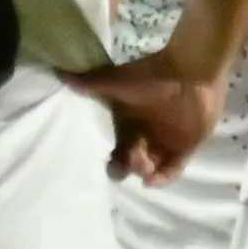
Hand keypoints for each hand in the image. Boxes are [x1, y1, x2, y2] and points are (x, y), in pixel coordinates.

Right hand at [69, 49, 226, 186]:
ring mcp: (167, 142)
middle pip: (132, 164)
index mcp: (130, 125)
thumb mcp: (115, 82)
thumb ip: (89, 83)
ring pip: (151, 169)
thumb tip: (58, 74)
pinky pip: (173, 170)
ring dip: (144, 173)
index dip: (112, 160)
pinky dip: (164, 178)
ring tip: (144, 164)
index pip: (117, 151)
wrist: (189, 70)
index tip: (109, 160)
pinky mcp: (186, 147)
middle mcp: (147, 136)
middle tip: (130, 161)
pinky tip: (154, 178)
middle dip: (126, 169)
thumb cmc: (151, 76)